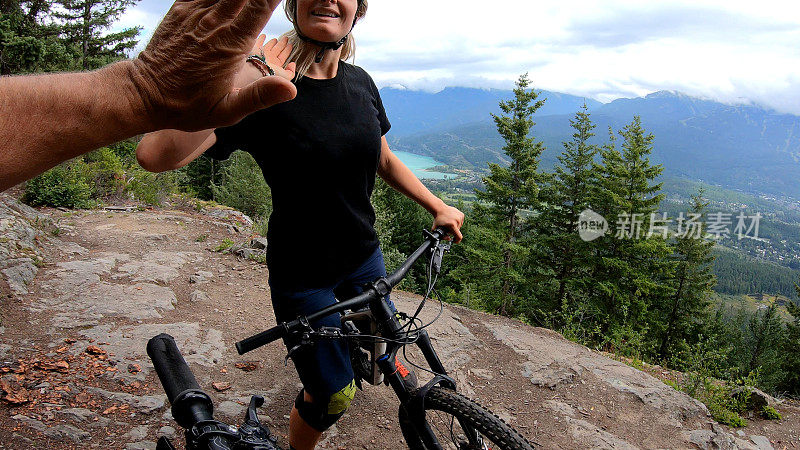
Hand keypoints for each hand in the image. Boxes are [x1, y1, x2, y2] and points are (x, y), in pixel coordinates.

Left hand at [128, 0, 296, 131]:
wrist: (145, 94)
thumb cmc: (188, 106)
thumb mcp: (226, 112)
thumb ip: (259, 97)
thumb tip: (290, 88)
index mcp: (231, 45)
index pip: (260, 6)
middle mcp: (214, 23)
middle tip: (267, 0)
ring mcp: (195, 12)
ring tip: (247, 4)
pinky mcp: (181, 8)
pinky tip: (226, 2)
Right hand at [252, 35, 296, 82]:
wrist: (254, 72)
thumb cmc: (269, 76)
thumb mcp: (285, 77)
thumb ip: (291, 72)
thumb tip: (293, 64)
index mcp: (276, 66)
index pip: (283, 57)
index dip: (287, 50)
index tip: (290, 45)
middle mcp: (269, 60)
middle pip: (277, 50)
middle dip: (281, 44)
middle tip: (286, 38)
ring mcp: (261, 55)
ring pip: (268, 46)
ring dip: (272, 42)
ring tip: (275, 39)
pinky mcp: (254, 50)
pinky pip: (258, 42)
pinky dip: (261, 39)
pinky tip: (263, 36)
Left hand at [433, 205, 464, 242]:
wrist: (439, 209)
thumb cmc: (438, 218)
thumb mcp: (437, 229)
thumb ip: (442, 236)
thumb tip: (449, 239)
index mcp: (452, 225)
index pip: (459, 236)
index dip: (457, 240)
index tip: (455, 241)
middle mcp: (457, 221)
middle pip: (458, 231)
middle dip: (453, 231)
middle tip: (448, 229)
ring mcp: (460, 217)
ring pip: (459, 226)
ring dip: (455, 226)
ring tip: (450, 223)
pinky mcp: (461, 214)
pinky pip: (461, 221)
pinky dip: (457, 222)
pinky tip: (452, 220)